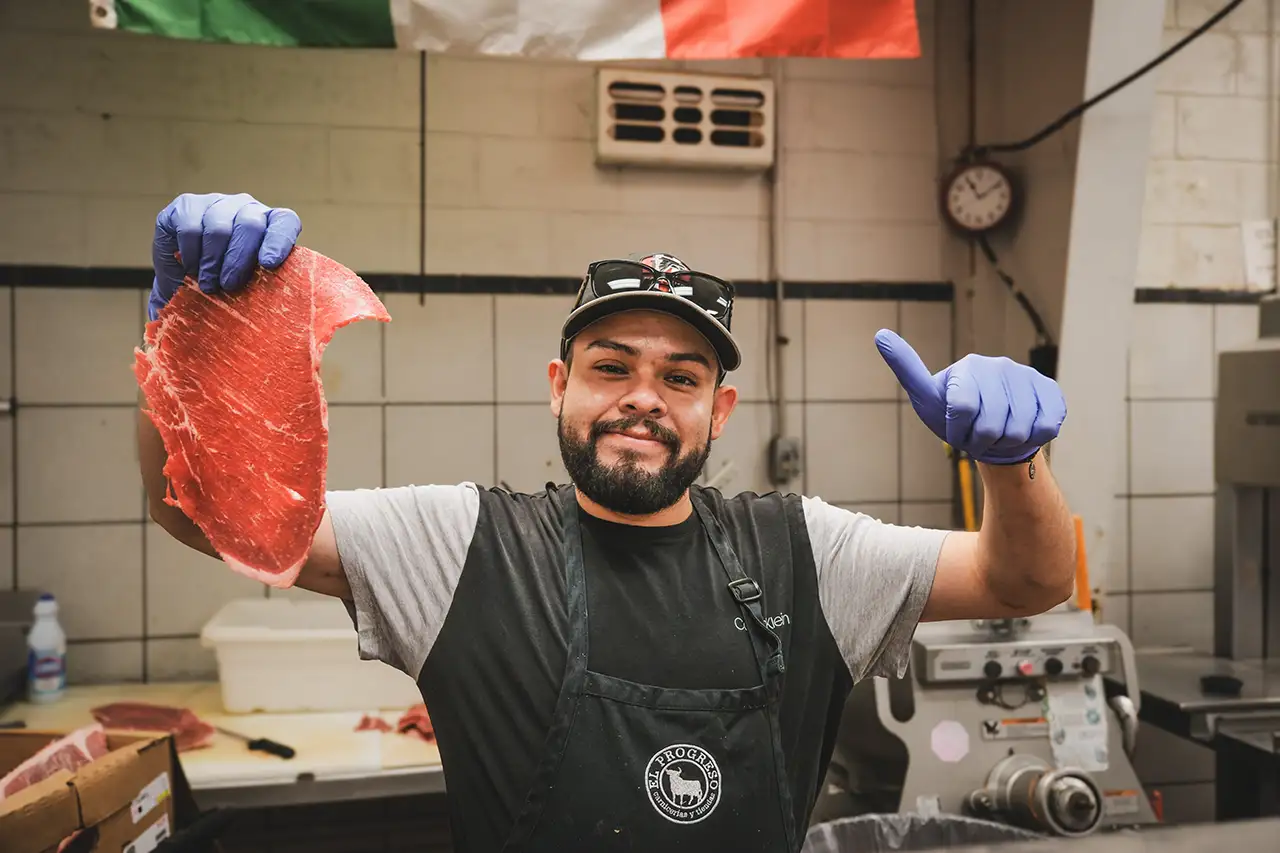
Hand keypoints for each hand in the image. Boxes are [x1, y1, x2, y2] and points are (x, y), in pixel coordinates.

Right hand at [149, 193, 301, 320]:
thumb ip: (263, 297)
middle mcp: (246, 208)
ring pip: (219, 226)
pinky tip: (191, 267)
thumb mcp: (247, 290)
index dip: (279, 240)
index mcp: (271, 225)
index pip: (285, 222)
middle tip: (230, 285)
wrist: (183, 276)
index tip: (269, 263)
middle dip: (239, 259)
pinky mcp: (185, 206)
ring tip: (208, 284)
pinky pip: (190, 226)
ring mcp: (217, 204)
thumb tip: (282, 332)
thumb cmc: (224, 284)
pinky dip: (191, 252)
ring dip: (212, 261)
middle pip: (250, 224)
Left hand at [874, 329, 1065, 464]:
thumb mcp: (926, 396)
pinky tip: (1023, 429)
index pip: (963, 408)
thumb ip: (906, 368)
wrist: (994, 432)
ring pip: (1020, 430)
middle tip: (978, 437)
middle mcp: (1000, 366)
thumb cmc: (955, 416)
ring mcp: (1028, 377)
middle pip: (992, 424)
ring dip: (1006, 444)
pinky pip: (1047, 426)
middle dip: (981, 442)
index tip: (954, 431)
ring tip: (998, 435)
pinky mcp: (1051, 391)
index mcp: (968, 367)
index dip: (959, 432)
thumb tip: (880, 334)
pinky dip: (1033, 439)